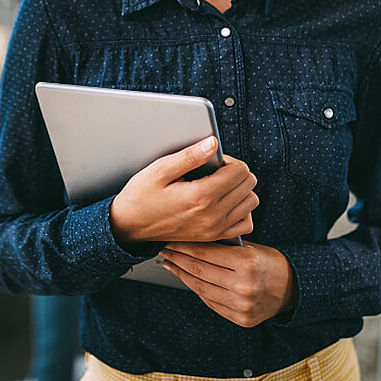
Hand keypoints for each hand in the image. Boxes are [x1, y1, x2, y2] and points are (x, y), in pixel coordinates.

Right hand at [108, 136, 258, 245]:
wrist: (129, 225)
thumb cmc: (140, 197)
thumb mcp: (160, 170)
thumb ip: (189, 156)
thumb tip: (213, 143)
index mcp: (200, 196)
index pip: (239, 171)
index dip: (229, 160)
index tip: (214, 160)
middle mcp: (212, 215)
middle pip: (248, 184)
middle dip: (236, 172)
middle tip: (216, 170)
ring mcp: (214, 229)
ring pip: (251, 202)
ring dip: (241, 190)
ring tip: (221, 185)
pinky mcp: (213, 236)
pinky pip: (245, 224)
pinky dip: (241, 211)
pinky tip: (226, 202)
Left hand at [159, 241, 296, 327]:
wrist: (294, 288)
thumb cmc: (271, 263)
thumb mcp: (251, 247)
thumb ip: (224, 247)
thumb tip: (190, 241)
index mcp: (248, 262)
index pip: (205, 252)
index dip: (183, 246)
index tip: (171, 239)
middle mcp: (244, 286)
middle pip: (199, 271)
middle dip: (178, 258)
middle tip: (165, 250)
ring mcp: (242, 305)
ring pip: (201, 288)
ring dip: (182, 275)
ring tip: (171, 264)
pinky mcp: (241, 319)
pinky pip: (211, 302)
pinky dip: (197, 290)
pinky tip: (188, 279)